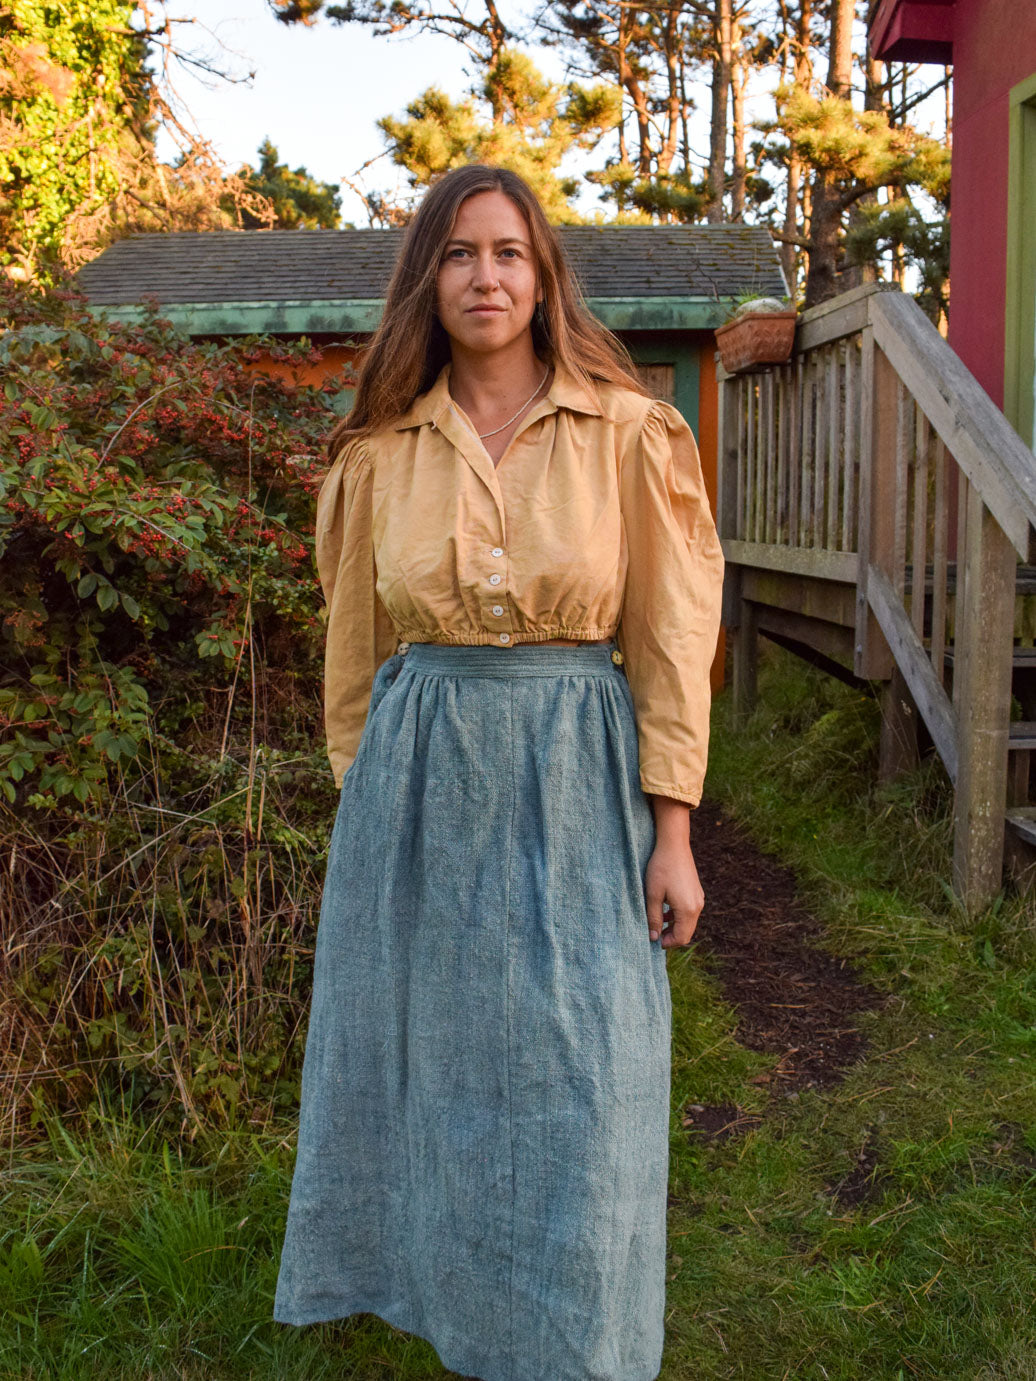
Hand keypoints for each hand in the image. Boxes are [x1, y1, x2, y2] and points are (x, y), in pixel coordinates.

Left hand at [645, 796, 703, 948]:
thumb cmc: (661, 868)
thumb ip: (653, 918)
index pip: (681, 938)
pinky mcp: (696, 891)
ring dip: (675, 926)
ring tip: (658, 923)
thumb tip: (653, 937)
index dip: (667, 943)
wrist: (673, 845)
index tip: (653, 941)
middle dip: (671, 937)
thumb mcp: (652, 895)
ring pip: (688, 922)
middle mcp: (697, 906)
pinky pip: (690, 911)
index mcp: (688, 910)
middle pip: (687, 932)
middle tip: (655, 935)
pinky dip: (679, 916)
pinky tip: (665, 911)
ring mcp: (699, 898)